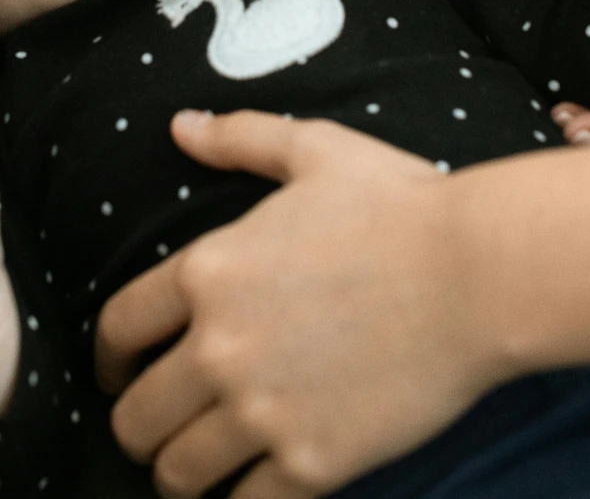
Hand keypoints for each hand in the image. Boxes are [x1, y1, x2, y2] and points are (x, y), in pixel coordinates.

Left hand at [96, 112, 502, 498]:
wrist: (481, 273)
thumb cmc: (403, 205)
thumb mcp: (315, 150)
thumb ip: (239, 138)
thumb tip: (181, 125)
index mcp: (207, 271)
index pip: (117, 332)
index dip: (108, 360)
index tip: (118, 374)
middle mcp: (218, 348)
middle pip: (135, 418)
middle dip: (138, 429)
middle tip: (158, 432)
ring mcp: (263, 411)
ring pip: (177, 473)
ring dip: (178, 474)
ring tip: (195, 471)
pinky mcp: (313, 462)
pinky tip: (252, 490)